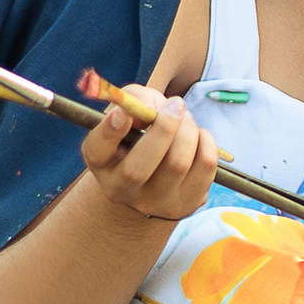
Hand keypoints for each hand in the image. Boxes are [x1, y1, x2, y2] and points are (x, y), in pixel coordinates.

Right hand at [79, 86, 218, 226]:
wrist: (157, 174)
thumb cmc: (142, 133)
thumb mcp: (132, 111)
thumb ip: (138, 100)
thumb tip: (154, 108)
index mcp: (102, 162)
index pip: (96, 152)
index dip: (109, 132)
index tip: (123, 112)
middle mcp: (121, 189)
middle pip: (137, 169)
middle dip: (163, 129)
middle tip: (176, 104)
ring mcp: (154, 202)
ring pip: (177, 163)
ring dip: (188, 130)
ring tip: (186, 121)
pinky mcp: (186, 204)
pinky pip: (205, 166)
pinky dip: (206, 141)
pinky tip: (197, 139)